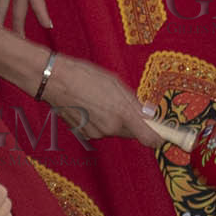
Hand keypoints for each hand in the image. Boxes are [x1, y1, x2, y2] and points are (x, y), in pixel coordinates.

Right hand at [42, 54, 159, 145]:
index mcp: (122, 113)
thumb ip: (134, 102)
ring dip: (115, 120)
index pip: (149, 139)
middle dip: (133, 122)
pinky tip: (90, 106)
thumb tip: (149, 113)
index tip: (162, 133)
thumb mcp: (115, 83)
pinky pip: (101, 130)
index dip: (158, 137)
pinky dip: (100, 121)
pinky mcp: (84, 134)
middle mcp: (110, 128)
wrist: (53, 80)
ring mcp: (96, 133)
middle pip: (131, 133)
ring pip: (115, 130)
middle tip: (125, 105)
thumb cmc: (84, 76)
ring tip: (102, 100)